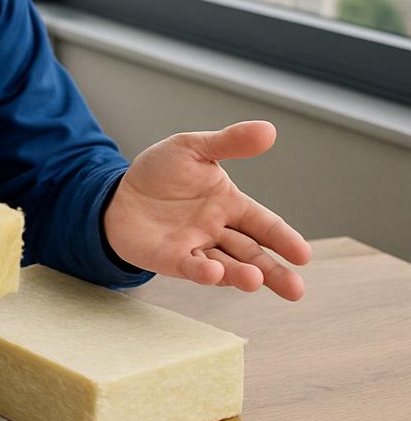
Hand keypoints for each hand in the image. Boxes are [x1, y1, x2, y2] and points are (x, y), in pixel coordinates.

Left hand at [103, 120, 311, 299]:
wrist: (117, 192)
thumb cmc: (160, 173)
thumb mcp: (193, 148)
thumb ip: (229, 143)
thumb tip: (268, 130)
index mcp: (229, 205)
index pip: (263, 224)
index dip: (283, 238)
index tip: (303, 254)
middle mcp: (217, 231)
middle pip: (252, 255)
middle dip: (274, 272)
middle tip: (296, 290)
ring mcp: (195, 248)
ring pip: (225, 267)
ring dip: (241, 275)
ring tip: (256, 279)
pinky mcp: (170, 259)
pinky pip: (189, 267)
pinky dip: (202, 273)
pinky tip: (213, 274)